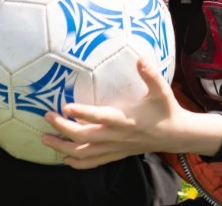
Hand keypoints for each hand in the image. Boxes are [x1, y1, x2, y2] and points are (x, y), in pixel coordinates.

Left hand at [41, 58, 221, 168]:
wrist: (175, 135)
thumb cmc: (165, 109)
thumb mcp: (161, 90)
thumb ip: (150, 74)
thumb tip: (140, 58)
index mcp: (125, 119)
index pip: (100, 117)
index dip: (82, 112)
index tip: (65, 106)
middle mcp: (117, 136)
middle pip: (84, 137)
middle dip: (62, 129)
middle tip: (47, 116)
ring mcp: (115, 148)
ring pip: (84, 153)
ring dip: (63, 147)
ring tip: (46, 139)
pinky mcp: (116, 154)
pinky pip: (93, 162)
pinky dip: (77, 162)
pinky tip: (64, 158)